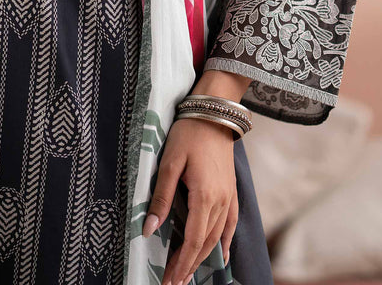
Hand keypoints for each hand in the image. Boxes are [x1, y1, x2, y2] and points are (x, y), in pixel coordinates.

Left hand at [142, 118, 237, 284]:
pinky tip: (221, 256)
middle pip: (206, 244)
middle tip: (174, 283)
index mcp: (205, 196)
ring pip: (218, 237)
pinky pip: (231, 225)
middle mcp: (221, 202)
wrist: (214, 113)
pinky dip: (225, 243)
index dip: (182, 262)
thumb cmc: (188, 135)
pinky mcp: (232, 191)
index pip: (194, 240)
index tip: (170, 280)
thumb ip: (160, 198)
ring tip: (189, 275)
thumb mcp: (169, 163)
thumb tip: (149, 230)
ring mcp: (230, 197)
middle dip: (190, 266)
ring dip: (204, 258)